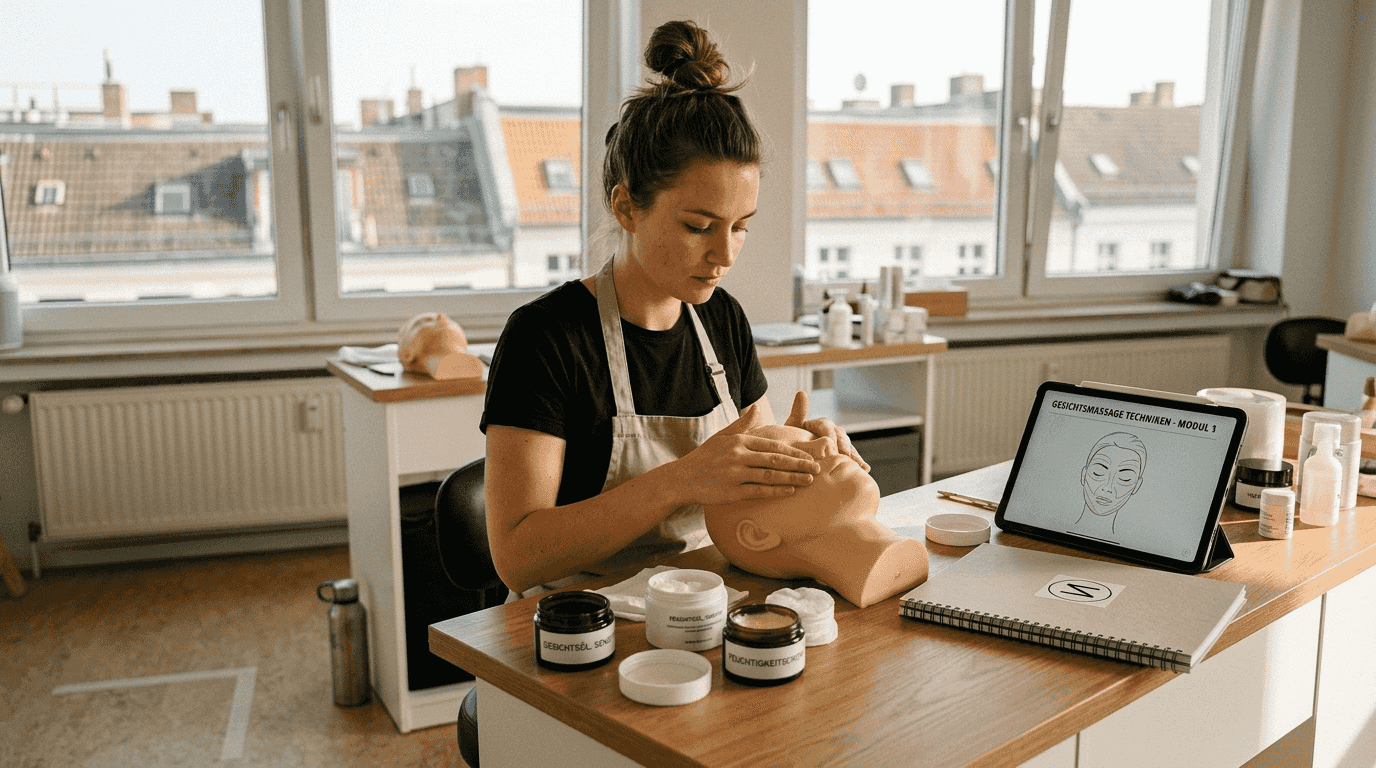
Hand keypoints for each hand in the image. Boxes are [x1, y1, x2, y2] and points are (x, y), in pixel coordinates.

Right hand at [669, 405, 821, 505]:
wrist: (683, 478)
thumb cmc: (705, 456)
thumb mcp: (722, 436)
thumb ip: (742, 423)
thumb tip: (757, 408)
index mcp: (739, 440)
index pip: (772, 444)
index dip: (793, 450)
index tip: (809, 455)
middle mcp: (738, 455)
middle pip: (775, 459)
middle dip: (799, 463)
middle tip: (817, 468)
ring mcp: (735, 473)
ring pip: (770, 475)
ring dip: (792, 477)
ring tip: (809, 480)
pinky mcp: (731, 491)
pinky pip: (758, 491)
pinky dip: (776, 491)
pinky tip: (790, 491)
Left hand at [784, 390, 870, 471]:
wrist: (794, 452)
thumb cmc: (791, 438)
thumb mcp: (792, 426)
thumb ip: (798, 412)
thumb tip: (801, 392)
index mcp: (821, 424)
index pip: (827, 427)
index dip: (829, 435)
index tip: (830, 444)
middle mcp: (833, 432)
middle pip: (841, 438)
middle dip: (844, 448)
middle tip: (846, 458)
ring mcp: (839, 443)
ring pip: (848, 448)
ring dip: (854, 456)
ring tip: (860, 466)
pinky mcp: (842, 454)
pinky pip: (851, 457)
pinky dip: (858, 463)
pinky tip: (865, 469)